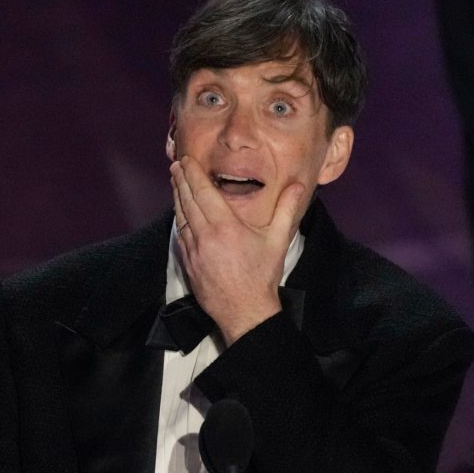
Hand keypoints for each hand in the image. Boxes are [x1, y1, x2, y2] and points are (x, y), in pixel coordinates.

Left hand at [170, 157, 306, 344]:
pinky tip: (179, 213)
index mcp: (225, 226)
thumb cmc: (261, 276)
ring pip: (181, 217)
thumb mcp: (277, 240)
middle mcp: (204, 236)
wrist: (244, 311)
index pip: (203, 192)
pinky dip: (178, 220)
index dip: (193, 174)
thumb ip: (286, 209)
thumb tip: (298, 186)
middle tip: (175, 165)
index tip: (186, 161)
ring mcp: (193, 251)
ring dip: (177, 198)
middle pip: (187, 201)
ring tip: (175, 183)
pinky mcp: (188, 264)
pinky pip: (180, 235)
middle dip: (181, 181)